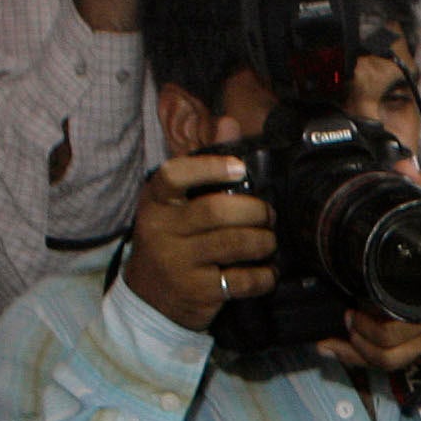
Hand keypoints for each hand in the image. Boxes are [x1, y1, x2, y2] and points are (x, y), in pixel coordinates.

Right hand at [122, 152, 275, 334]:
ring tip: (270, 241)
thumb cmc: (171, 240)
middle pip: (216, 211)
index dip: (210, 168)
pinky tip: (268, 271)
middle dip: (254, 211)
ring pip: (234, 244)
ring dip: (264, 241)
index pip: (174, 176)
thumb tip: (228, 122)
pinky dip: (264, 275)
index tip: (240, 169)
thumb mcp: (175, 204)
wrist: (150, 298)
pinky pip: (243, 280)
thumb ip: (203, 164)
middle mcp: (163, 231)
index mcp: (155, 202)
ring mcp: (179, 263)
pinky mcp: (198, 292)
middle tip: (268, 215)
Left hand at [313, 241, 420, 371]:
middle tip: (348, 314)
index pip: (399, 328)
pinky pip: (397, 364)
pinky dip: (366, 359)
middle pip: (390, 352)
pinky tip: (343, 350)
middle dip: (361, 338)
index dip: (370, 324)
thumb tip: (404, 165)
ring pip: (391, 363)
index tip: (351, 303)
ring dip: (361, 353)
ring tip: (345, 334)